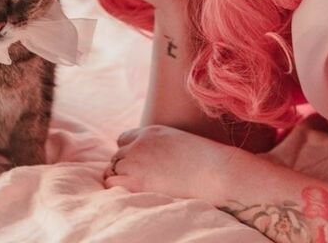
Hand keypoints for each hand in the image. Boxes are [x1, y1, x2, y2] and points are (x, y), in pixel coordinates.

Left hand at [103, 125, 232, 203]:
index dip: (127, 154)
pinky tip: (133, 196)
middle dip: (123, 168)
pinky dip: (117, 190)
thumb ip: (161, 147)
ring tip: (136, 191)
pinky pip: (112, 184)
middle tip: (137, 183)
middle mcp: (140, 143)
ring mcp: (137, 160)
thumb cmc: (204, 162)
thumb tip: (156, 164)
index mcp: (151, 131)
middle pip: (116, 156)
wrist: (215, 172)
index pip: (123, 140)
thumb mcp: (178, 143)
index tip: (135, 166)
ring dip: (120, 180)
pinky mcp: (137, 180)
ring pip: (112, 170)